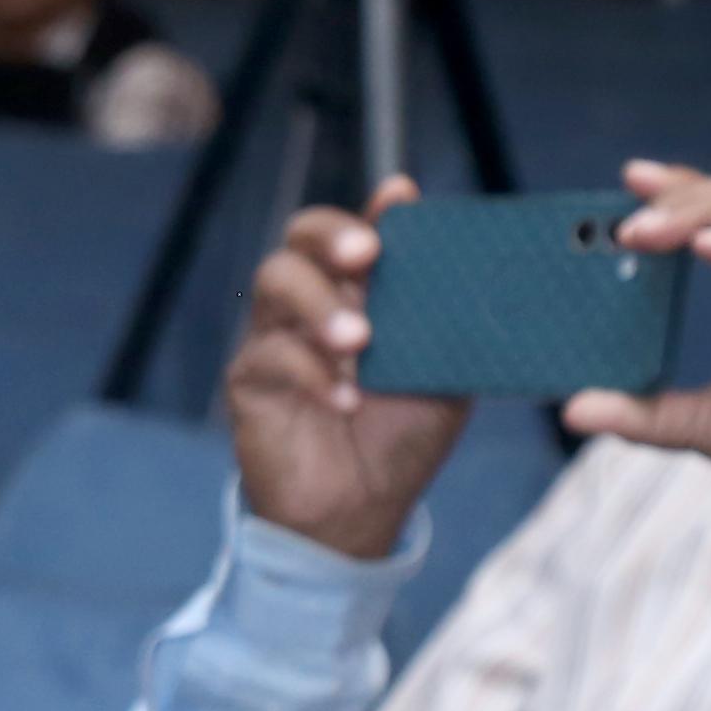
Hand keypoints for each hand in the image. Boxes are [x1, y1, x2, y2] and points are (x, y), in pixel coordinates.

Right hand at [226, 178, 467, 560]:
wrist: (362, 509)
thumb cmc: (403, 435)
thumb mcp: (443, 370)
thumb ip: (446, 314)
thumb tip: (461, 260)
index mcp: (359, 293)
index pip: (353, 234)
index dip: (370, 212)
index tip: (398, 200)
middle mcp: (312, 304)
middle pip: (299, 240)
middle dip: (331, 235)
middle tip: (365, 255)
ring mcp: (275, 338)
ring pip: (275, 283)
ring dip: (319, 304)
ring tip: (359, 341)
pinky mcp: (250, 382)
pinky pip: (271, 356)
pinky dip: (313, 373)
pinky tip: (346, 401)